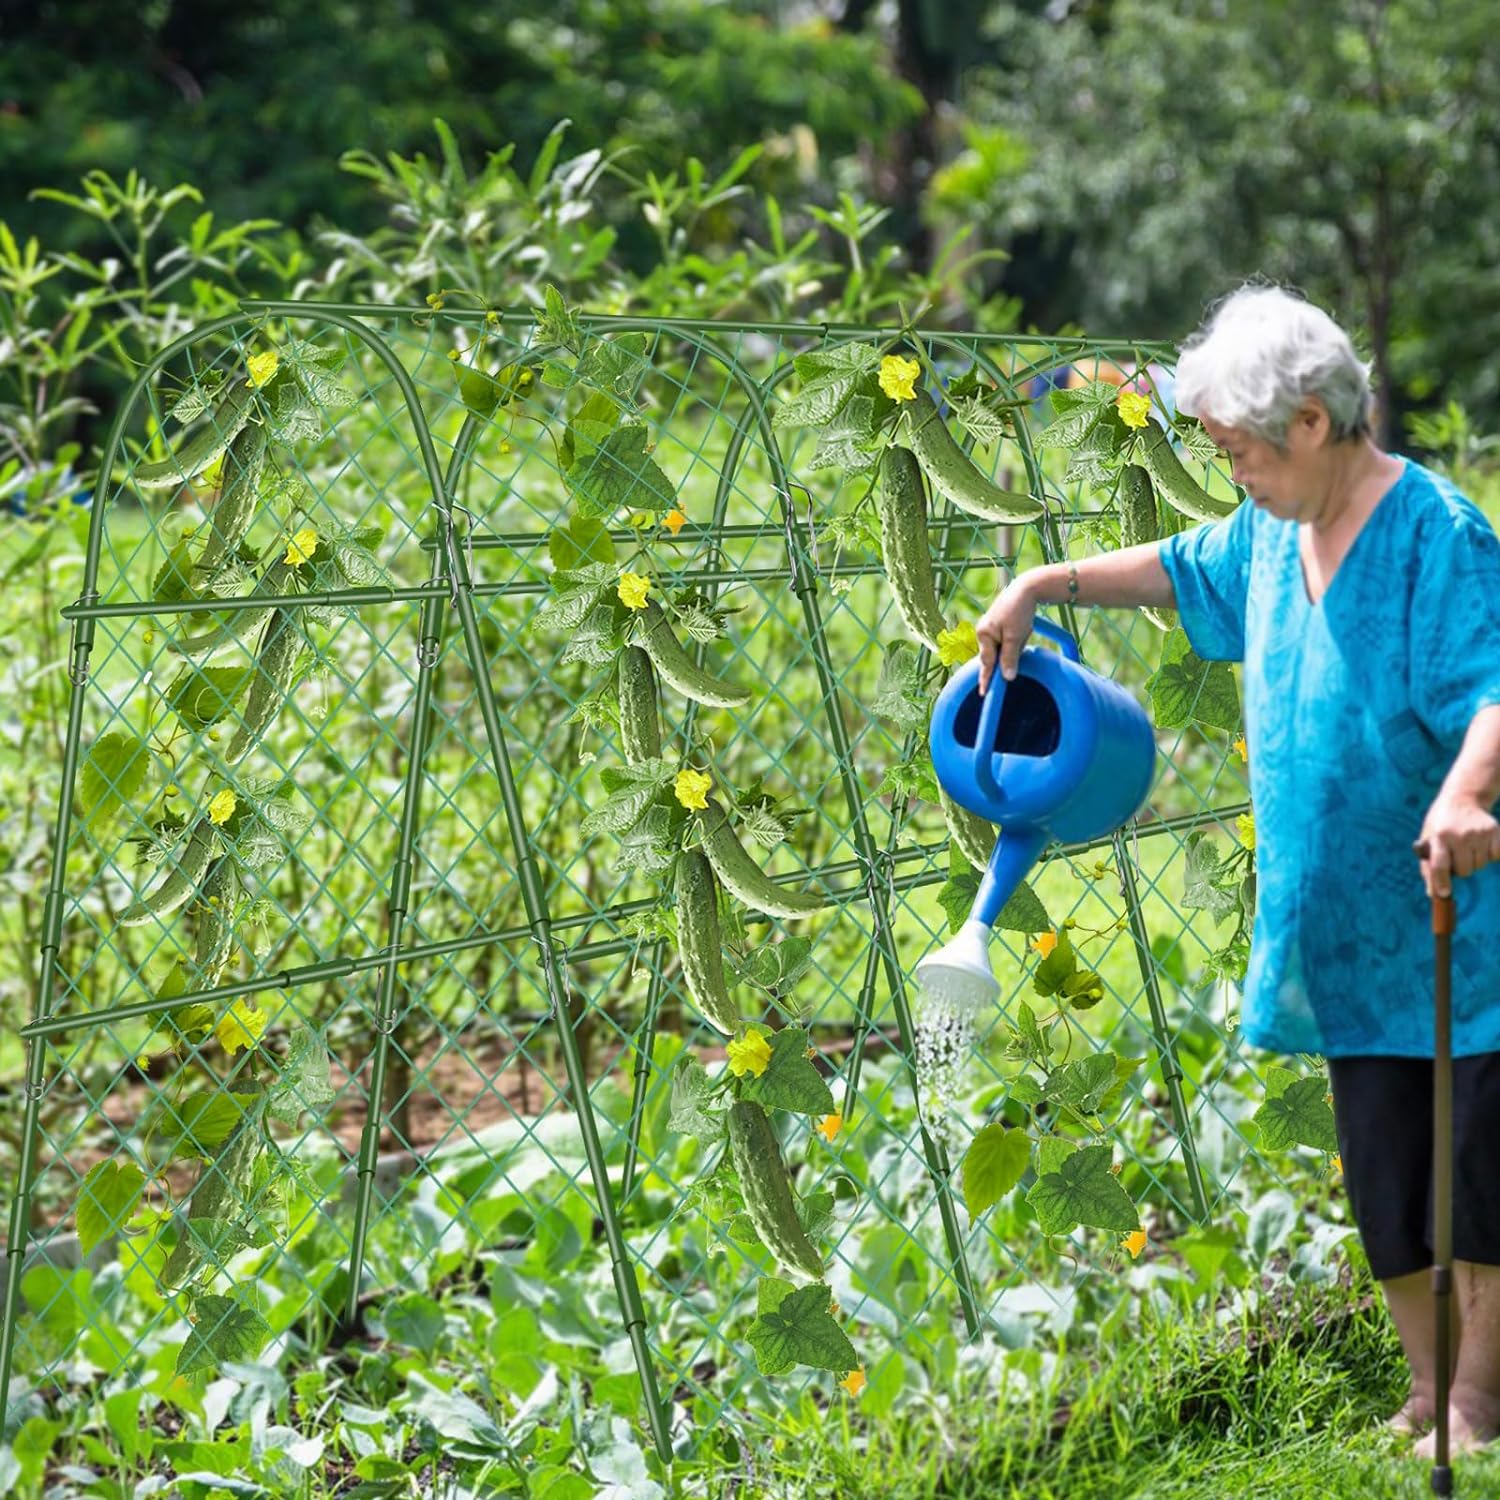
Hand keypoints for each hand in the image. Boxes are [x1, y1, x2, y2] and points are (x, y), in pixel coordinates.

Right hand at [976, 575, 1040, 696]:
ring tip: (1024, 627)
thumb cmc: (1019, 611)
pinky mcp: (998, 625)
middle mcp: (983, 632)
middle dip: (1009, 652)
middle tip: (1019, 639)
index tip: (983, 694)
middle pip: (996, 655)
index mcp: (983, 635)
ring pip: (1003, 648)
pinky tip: (1022, 626)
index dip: (987, 679)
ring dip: (1015, 644)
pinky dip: (1016, 638)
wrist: (1026, 588)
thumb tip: (1007, 677)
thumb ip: (1010, 657)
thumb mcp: (1015, 636)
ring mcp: (990, 628)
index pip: (987, 663)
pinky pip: (1006, 640)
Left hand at [1415, 791, 1499, 898]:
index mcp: (1438, 837)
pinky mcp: (1495, 830)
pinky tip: (1481, 843)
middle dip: (1460, 869)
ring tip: (1467, 846)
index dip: (1441, 881)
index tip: (1444, 894)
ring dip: (1474, 861)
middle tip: (1456, 855)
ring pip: (1480, 865)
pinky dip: (1490, 854)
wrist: (1462, 798)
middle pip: (1464, 870)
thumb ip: (1428, 866)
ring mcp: (1478, 832)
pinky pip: (1496, 856)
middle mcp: (1459, 835)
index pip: (1439, 865)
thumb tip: (1434, 894)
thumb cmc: (1441, 824)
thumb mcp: (1428, 839)